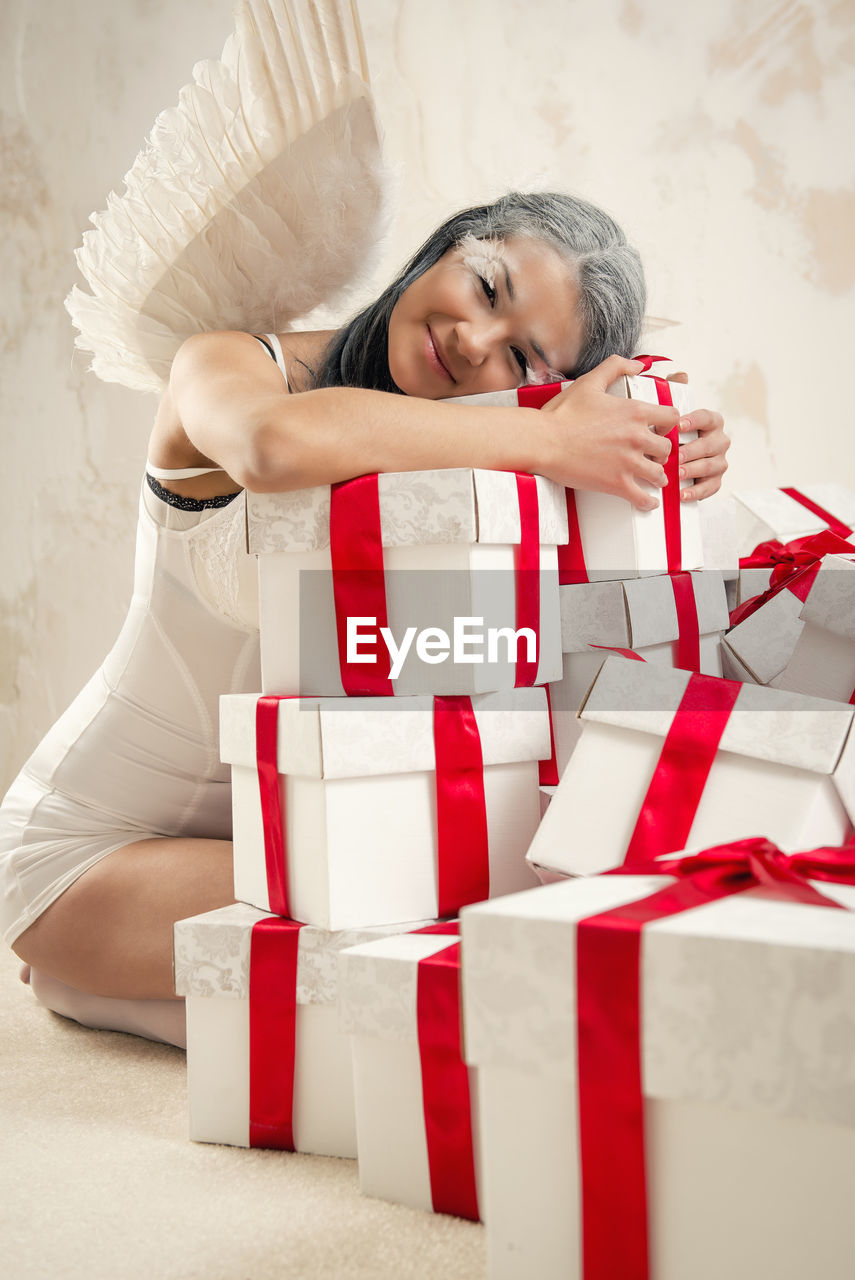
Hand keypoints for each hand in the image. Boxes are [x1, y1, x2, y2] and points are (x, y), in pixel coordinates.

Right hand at [537, 355, 678, 510]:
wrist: (543, 441)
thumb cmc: (562, 414)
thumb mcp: (590, 382)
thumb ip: (616, 367)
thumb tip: (639, 364)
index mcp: (634, 412)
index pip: (672, 418)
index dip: (668, 425)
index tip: (660, 430)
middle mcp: (637, 437)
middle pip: (667, 449)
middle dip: (661, 453)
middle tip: (653, 456)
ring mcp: (628, 462)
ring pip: (659, 474)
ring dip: (656, 477)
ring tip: (651, 479)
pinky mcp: (616, 484)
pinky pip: (643, 498)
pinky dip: (647, 501)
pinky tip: (646, 501)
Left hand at [663, 369, 729, 500]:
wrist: (671, 458)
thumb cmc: (669, 432)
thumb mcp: (669, 411)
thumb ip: (674, 391)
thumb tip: (681, 375)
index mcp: (711, 422)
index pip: (708, 417)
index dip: (695, 421)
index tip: (679, 425)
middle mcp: (719, 440)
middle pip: (711, 444)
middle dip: (693, 450)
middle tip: (676, 455)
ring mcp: (719, 461)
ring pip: (712, 465)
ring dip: (694, 470)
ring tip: (678, 474)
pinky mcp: (715, 481)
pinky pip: (711, 487)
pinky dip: (697, 492)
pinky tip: (682, 494)